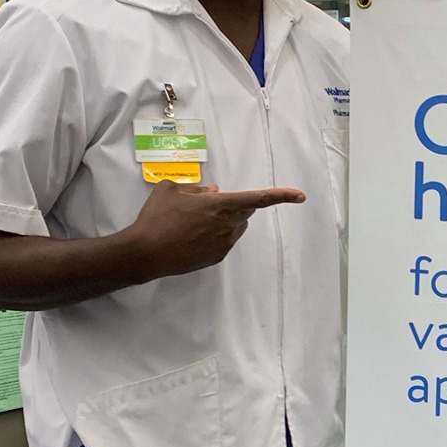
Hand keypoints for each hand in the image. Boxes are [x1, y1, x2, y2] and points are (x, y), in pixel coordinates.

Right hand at [122, 178, 305, 281]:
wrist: (146, 252)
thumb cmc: (157, 217)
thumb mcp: (170, 190)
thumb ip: (196, 188)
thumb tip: (211, 192)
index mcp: (220, 204)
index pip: (257, 198)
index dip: (281, 196)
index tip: (300, 196)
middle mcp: (228, 225)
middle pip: (244, 211)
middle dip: (235, 205)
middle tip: (208, 205)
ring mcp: (224, 244)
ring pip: (235, 227)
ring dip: (225, 221)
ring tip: (194, 222)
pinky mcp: (216, 258)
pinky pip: (224, 241)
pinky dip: (215, 235)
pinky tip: (191, 237)